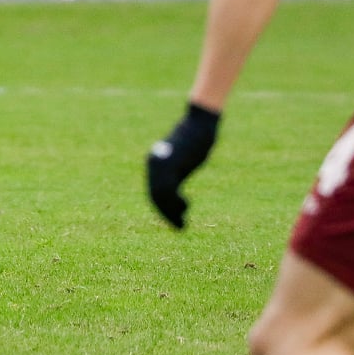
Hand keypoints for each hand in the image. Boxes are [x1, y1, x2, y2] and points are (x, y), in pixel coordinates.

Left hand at [147, 102, 220, 228]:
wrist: (199, 127)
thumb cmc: (193, 143)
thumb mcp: (182, 160)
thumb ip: (175, 173)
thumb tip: (172, 193)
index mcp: (154, 162)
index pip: (154, 191)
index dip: (163, 208)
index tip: (174, 220)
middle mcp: (154, 164)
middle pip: (155, 195)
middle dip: (166, 214)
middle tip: (179, 227)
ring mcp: (162, 164)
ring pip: (160, 196)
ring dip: (170, 213)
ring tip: (182, 224)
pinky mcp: (172, 164)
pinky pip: (168, 190)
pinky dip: (174, 204)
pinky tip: (185, 209)